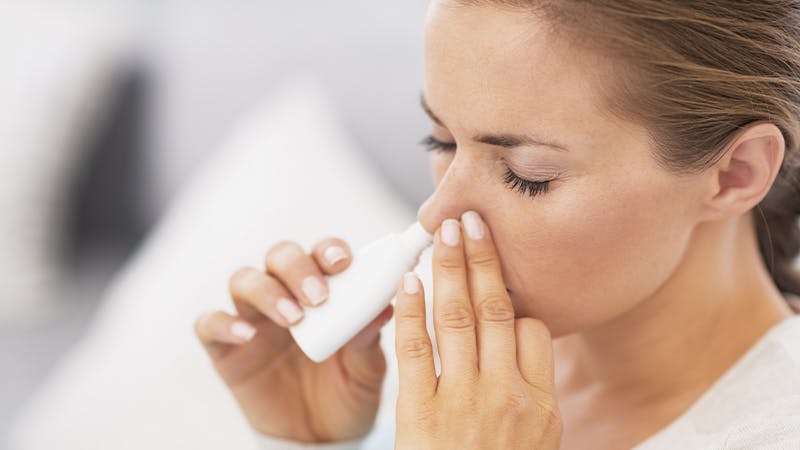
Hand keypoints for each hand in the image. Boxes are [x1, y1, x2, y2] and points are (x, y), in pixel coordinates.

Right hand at [194, 238, 391, 442]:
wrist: (321, 439)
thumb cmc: (347, 393)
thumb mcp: (367, 369)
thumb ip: (368, 337)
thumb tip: (385, 306)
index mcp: (324, 291)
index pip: (322, 254)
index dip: (330, 250)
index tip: (343, 263)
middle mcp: (286, 295)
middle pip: (280, 256)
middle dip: (297, 267)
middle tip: (318, 296)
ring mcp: (254, 319)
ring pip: (244, 280)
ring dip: (267, 291)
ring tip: (293, 320)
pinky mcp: (226, 348)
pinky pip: (210, 324)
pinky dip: (224, 323)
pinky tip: (247, 336)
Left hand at [394, 211, 561, 448]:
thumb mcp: (537, 444)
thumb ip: (532, 392)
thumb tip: (522, 337)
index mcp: (541, 405)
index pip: (532, 330)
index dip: (513, 297)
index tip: (497, 270)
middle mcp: (506, 396)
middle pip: (495, 310)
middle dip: (483, 258)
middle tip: (472, 218)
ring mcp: (462, 402)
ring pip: (458, 318)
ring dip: (450, 270)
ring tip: (444, 233)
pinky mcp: (419, 413)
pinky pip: (415, 348)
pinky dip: (411, 310)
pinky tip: (409, 281)